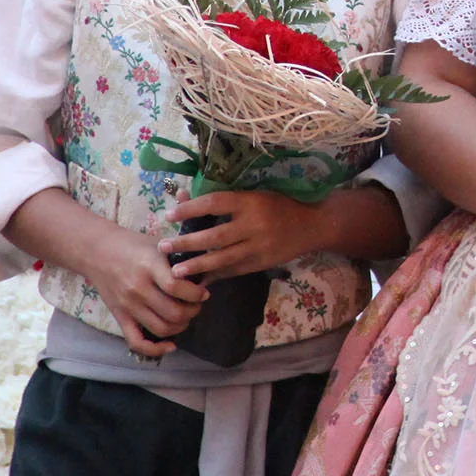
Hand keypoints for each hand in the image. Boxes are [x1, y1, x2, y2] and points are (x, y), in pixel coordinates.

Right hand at [83, 221, 205, 357]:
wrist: (96, 251)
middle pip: (173, 313)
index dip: (196, 294)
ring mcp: (128, 305)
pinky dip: (156, 349)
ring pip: (161, 329)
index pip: (176, 287)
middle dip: (193, 311)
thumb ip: (178, 260)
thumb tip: (204, 275)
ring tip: (185, 316)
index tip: (203, 292)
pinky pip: (137, 342)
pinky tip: (170, 345)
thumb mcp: (157, 245)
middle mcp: (138, 288)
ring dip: (180, 326)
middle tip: (196, 304)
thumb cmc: (132, 244)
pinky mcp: (119, 317)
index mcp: (149, 266)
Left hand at [160, 189, 331, 281]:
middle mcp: (254, 224)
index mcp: (251, 201)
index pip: (215, 203)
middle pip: (215, 235)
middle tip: (163, 246)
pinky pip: (234, 271)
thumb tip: (184, 196)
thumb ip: (221, 199)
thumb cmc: (279, 205)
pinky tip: (198, 281)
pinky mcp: (262, 263)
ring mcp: (259, 246)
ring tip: (175, 271)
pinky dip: (215, 276)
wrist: (312, 225)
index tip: (169, 215)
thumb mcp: (253, 195)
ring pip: (222, 258)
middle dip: (187, 242)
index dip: (190, 209)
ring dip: (197, 265)